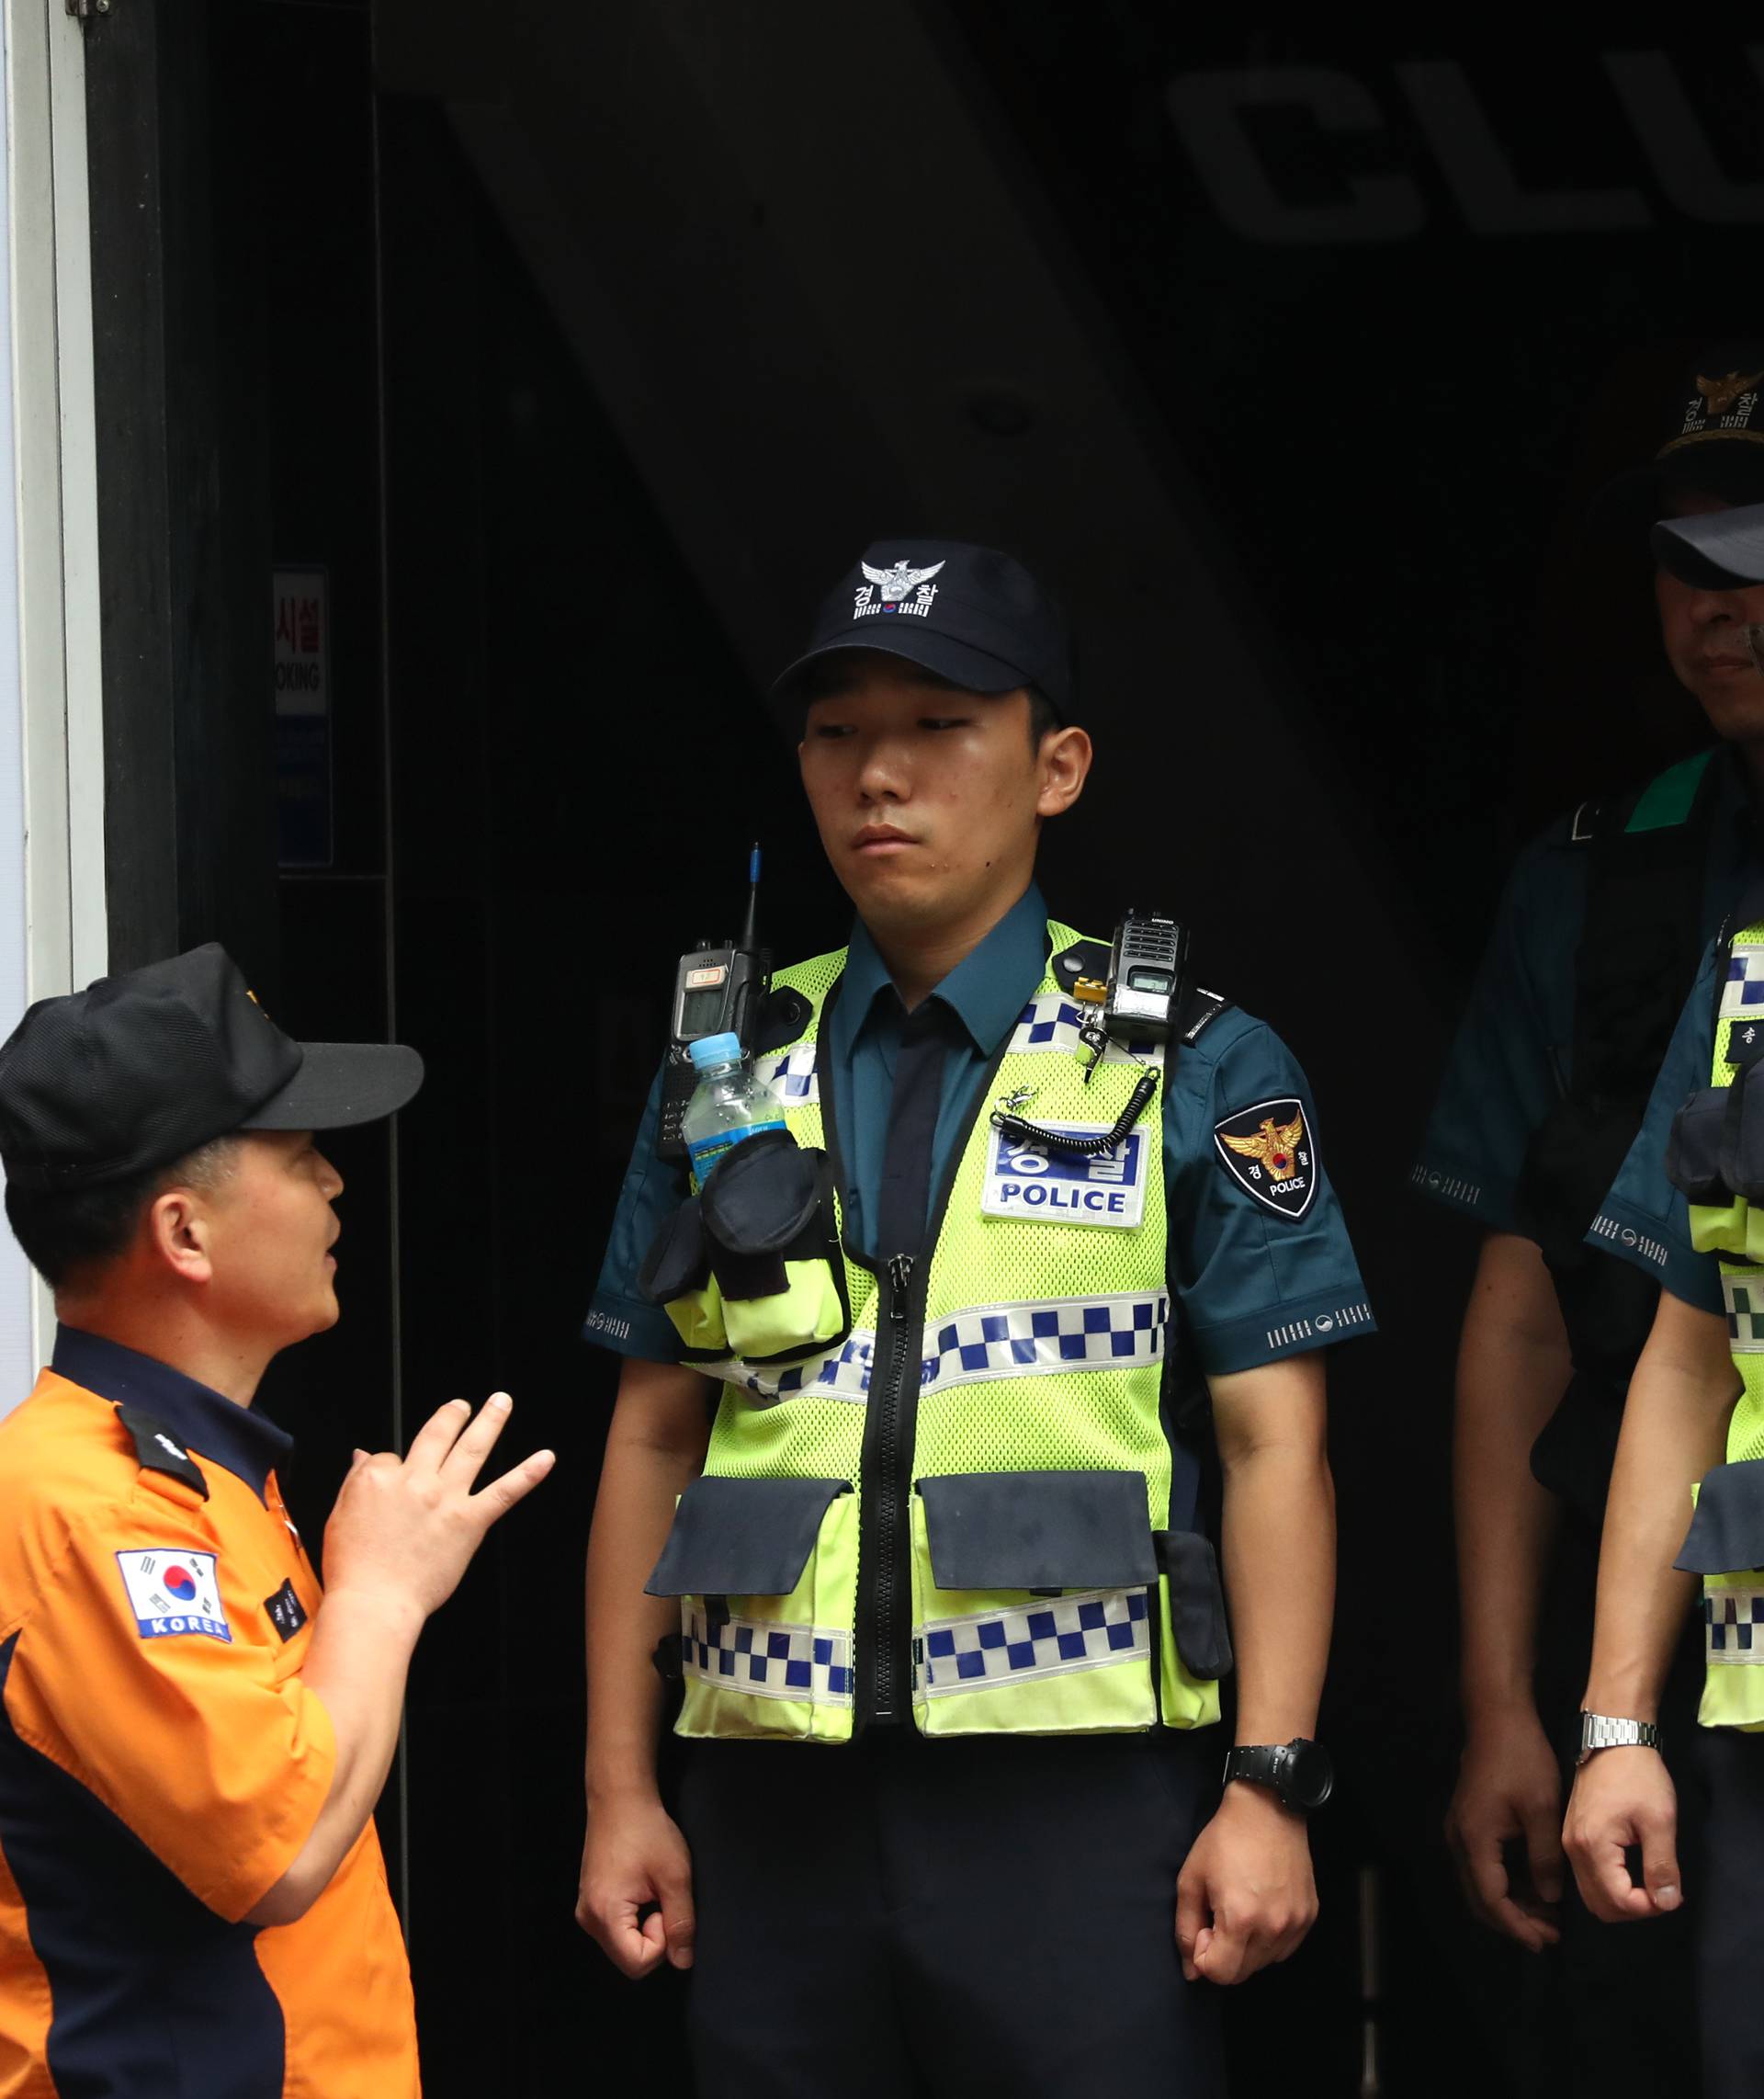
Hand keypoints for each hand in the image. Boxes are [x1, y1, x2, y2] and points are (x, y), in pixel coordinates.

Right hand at [322, 1394, 554, 1627]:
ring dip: (490, 1421)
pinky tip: (546, 1459)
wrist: (374, 1603)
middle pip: (437, 1435)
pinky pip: (504, 1492)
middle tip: (462, 1405)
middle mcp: (416, 1481)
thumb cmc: (353, 1569)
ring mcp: (446, 1498)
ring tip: (502, 1402)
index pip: (390, 1456)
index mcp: (379, 1479)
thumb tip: (363, 1455)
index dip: (393, 1467)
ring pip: (472, 1449)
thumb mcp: (339, 1516)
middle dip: (452, 1415)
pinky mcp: (470, 1521)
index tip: (394, 1481)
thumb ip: (355, 1481)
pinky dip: (528, 1474)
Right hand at [576, 1786, 695, 1977]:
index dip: (662, 1941)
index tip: (664, 1905)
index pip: (638, 1964)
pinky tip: (639, 1889)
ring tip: (649, 1889)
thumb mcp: (674, 1875)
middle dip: (653, 1937)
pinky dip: (634, 1919)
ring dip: (644, 1927)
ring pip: (623, 1946)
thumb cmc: (648, 1831)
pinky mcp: (589, 1903)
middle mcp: (588, 1919)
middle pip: (629, 1959)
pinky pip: (616, 1930)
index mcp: (604, 1915)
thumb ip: (681, 1922)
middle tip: (659, 1896)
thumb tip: (683, 1962)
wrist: (620, 1798)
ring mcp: (586, 1911)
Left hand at [1175, 1781, 1318, 1984]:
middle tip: (1218, 1917)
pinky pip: (1284, 1949)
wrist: (1267, 1809)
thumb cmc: (1224, 1840)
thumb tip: (1191, 1972)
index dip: (1203, 1955)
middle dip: (1223, 1955)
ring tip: (1240, 1910)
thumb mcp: (1190, 1879)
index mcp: (1240, 1919)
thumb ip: (1186, 1928)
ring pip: (1264, 1963)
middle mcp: (1273, 1927)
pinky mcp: (1309, 1916)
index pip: (1220, 1973)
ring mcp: (1296, 1924)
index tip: (1204, 1925)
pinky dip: (1268, 1941)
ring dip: (1246, 1949)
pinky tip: (1260, 1910)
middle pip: (1242, 1973)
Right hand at [1444, 1703, 1563, 1949]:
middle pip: (1479, 1897)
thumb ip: (1544, 1859)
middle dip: (1513, 1921)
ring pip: (1479, 1883)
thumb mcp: (1542, 1811)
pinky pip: (1482, 1865)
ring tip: (1548, 1915)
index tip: (1546, 1942)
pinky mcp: (1468, 1820)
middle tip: (1550, 1935)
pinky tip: (1533, 1886)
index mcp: (1475, 1839)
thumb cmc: (1522, 1760)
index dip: (1518, 1926)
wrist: (1498, 1718)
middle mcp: (1459, 1838)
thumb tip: (1549, 1898)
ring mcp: (1460, 1828)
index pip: (1492, 1899)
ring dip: (1511, 1903)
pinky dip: (1505, 1883)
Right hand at [1563, 1744, 1681, 1922]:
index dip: (1649, 1908)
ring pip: (1590, 1893)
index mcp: (1592, 1845)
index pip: (1617, 1902)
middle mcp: (1572, 1848)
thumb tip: (1666, 1903)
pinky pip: (1585, 1876)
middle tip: (1660, 1891)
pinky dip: (1608, 1884)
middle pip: (1599, 1905)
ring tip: (1647, 1882)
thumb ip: (1662, 1867)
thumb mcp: (1660, 1821)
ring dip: (1620, 1899)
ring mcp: (1568, 1841)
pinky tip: (1629, 1870)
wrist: (1613, 1738)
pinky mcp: (1571, 1834)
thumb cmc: (1637, 1775)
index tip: (1671, 1893)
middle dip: (1632, 1909)